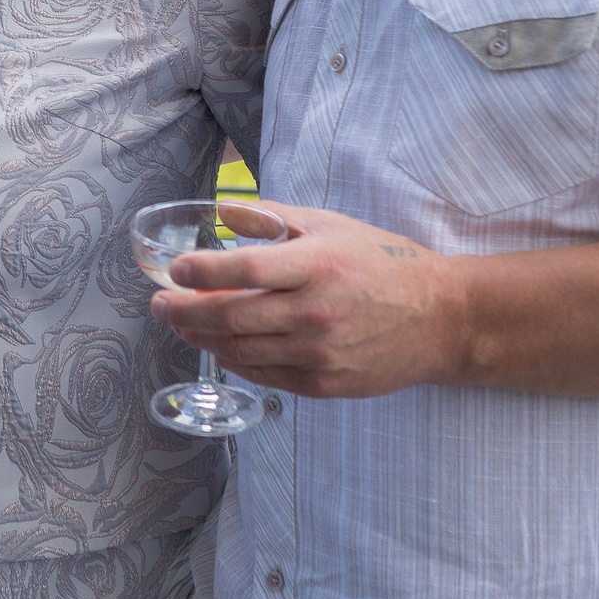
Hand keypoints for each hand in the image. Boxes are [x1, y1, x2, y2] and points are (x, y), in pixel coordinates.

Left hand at [150, 202, 464, 399]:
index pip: (243, 270)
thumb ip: (274, 218)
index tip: (173, 271)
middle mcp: (315, 312)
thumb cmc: (382, 264)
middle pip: (231, 317)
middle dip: (184, 311)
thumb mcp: (332, 225)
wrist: (440, 318)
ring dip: (201, 338)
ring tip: (180, 324)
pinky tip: (219, 347)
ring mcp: (319, 353)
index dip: (200, 273)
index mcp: (316, 265)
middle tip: (159, 305)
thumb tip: (224, 213)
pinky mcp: (324, 385)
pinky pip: (265, 374)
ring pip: (241, 351)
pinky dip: (234, 361)